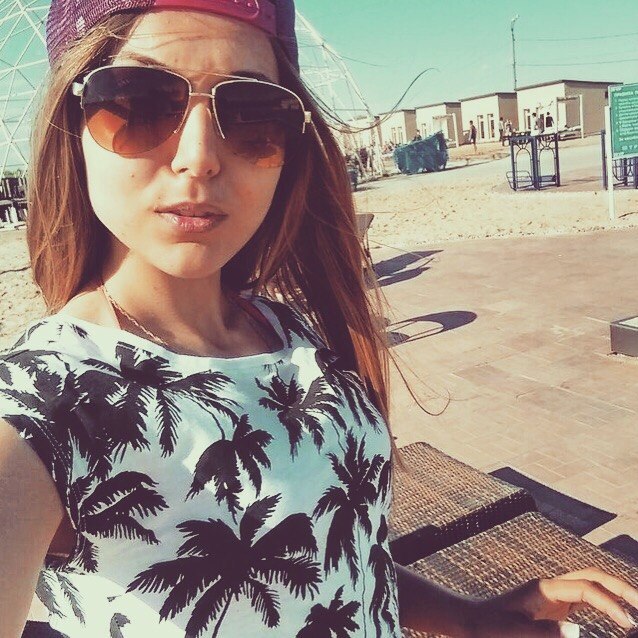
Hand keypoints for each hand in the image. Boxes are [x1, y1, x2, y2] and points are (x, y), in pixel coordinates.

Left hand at [465, 567, 637, 636]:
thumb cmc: (490, 626)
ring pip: (589, 584)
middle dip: (620, 587)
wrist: (471, 621)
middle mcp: (551, 586)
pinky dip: (602, 602)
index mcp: (544, 588)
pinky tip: (615, 615)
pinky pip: (584, 597)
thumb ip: (545, 632)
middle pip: (592, 576)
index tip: (628, 624)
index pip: (586, 588)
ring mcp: (552, 593)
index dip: (610, 604)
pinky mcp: (552, 604)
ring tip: (636, 607)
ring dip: (614, 592)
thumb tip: (578, 632)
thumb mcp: (515, 631)